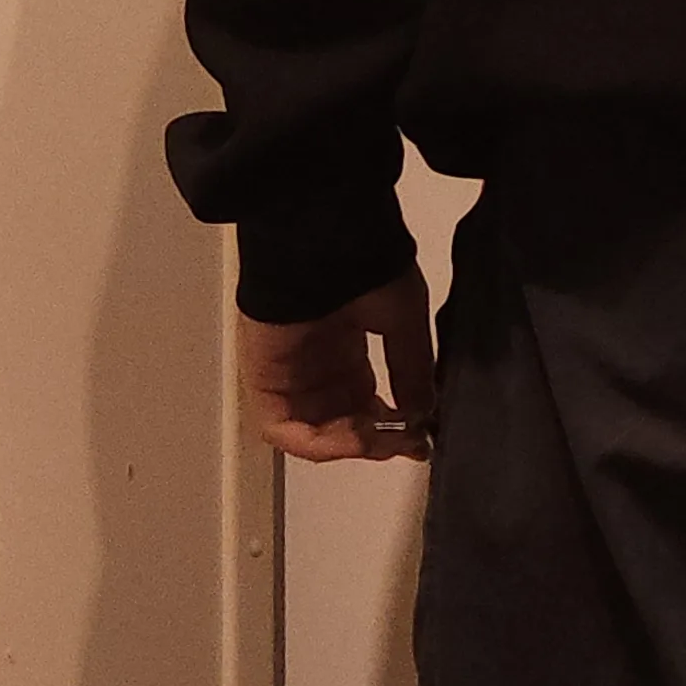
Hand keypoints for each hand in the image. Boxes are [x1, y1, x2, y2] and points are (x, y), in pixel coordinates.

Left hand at [238, 268, 437, 463]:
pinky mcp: (263, 380)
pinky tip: (354, 439)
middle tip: (408, 443)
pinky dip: (317, 444)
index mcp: (344, 344)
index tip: (422, 438)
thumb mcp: (403, 319)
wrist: (323, 240)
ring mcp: (287, 373)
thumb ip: (412, 370)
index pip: (363, 402)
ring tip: (381, 440)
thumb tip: (423, 415)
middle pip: (341, 422)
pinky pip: (282, 429)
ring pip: (313, 431)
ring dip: (351, 445)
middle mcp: (314, 363)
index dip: (393, 427)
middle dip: (377, 441)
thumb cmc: (363, 266)